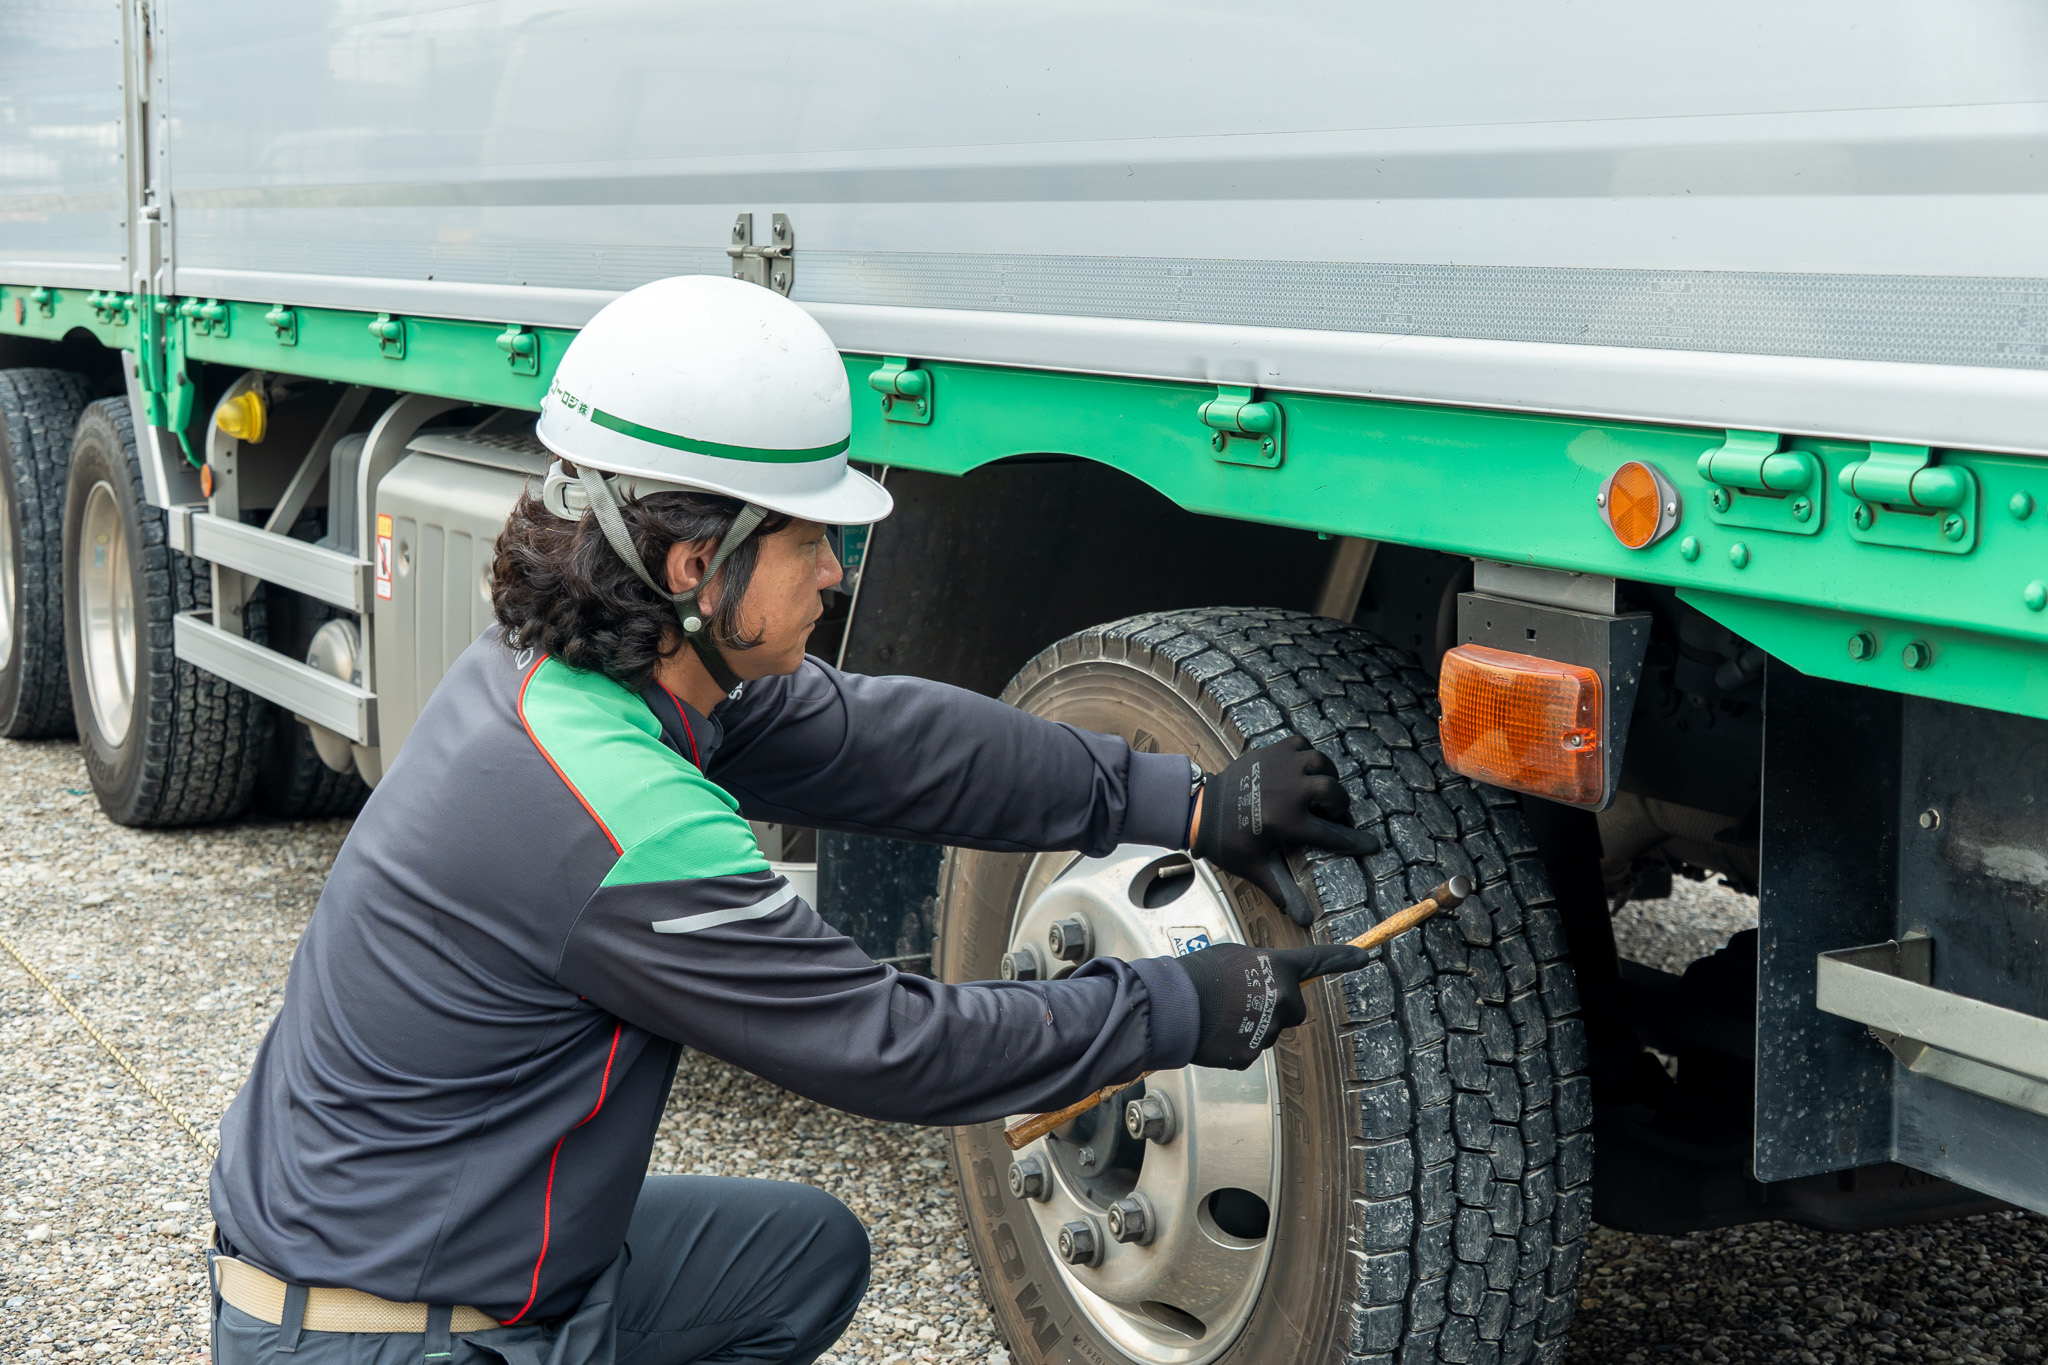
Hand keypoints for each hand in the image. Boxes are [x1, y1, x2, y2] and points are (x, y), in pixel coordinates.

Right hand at [1175, 941, 1369, 1069]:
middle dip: (1278, 1008)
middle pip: (1294, 1009)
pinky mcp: (1251, 1055)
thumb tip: (1266, 983)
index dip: (1342, 957)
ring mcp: (1268, 1029)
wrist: (1173, 1004)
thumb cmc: (1199, 974)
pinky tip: (1217, 1032)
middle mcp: (1282, 999)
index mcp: (1278, 968)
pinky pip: (1251, 1049)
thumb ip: (1261, 970)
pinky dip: (1236, 1044)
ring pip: (1270, 1031)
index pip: (1316, 960)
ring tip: (1221, 1015)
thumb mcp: (1235, 958)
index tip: (1362, 956)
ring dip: (1253, 1026)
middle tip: (1245, 1002)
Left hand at [1191, 735, 1380, 926]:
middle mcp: (1290, 792)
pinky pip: (1301, 744)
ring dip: (1327, 776)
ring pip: (1321, 763)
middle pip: (1334, 792)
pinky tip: (1303, 769)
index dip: (1355, 843)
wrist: (1200, 808)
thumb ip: (1283, 890)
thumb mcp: (1256, 868)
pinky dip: (1307, 754)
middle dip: (1340, 805)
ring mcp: (1282, 767)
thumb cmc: (1229, 842)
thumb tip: (1306, 921)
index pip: (1333, 835)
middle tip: (1334, 814)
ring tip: (1320, 790)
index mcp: (1288, 822)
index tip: (1372, 846)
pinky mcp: (1271, 751)